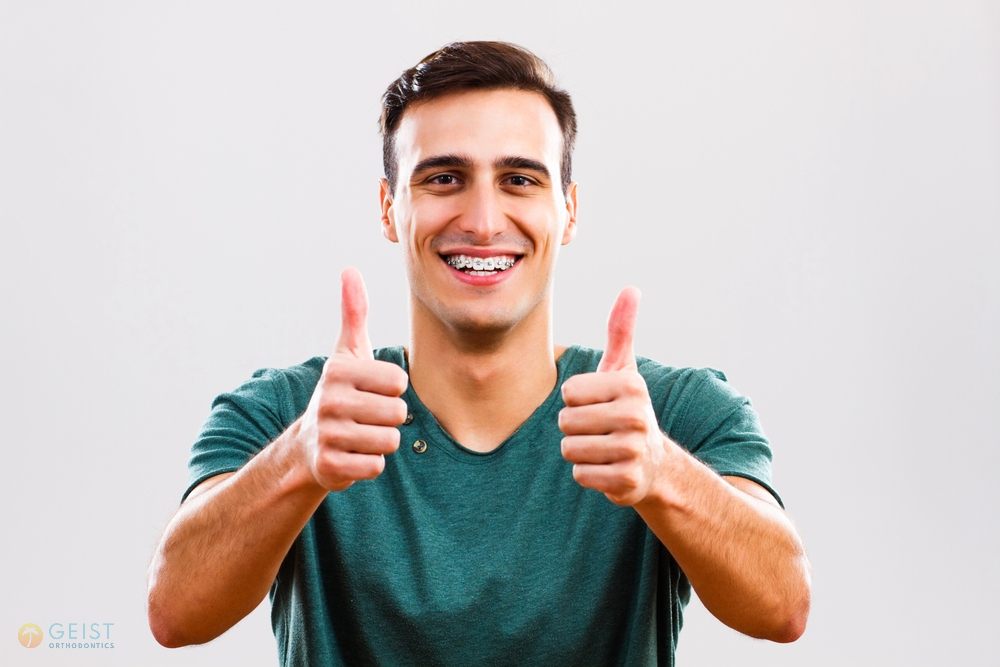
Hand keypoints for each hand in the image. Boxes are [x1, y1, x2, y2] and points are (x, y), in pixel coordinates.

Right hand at [296, 267, 409, 491]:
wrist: (306, 444)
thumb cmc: (340, 391)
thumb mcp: (347, 352)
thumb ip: (354, 313)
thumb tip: (350, 270)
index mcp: (338, 370)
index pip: (398, 382)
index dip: (391, 390)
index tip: (371, 390)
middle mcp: (329, 400)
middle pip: (398, 413)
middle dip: (389, 418)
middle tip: (366, 416)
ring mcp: (327, 434)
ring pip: (390, 441)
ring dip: (381, 441)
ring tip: (361, 434)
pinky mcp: (329, 465)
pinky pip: (376, 466)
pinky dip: (370, 463)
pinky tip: (353, 454)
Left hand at [558, 287, 668, 505]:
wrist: (655, 463)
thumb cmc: (626, 409)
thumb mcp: (623, 370)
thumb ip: (621, 331)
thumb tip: (631, 289)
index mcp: (631, 385)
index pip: (568, 392)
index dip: (576, 400)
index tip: (600, 404)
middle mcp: (636, 416)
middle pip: (565, 421)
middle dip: (575, 428)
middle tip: (600, 429)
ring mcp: (633, 451)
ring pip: (569, 449)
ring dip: (579, 452)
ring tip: (603, 448)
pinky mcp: (627, 482)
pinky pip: (580, 475)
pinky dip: (587, 474)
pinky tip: (608, 468)